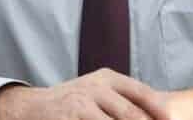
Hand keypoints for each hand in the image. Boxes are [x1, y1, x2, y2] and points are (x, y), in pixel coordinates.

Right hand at [0, 68, 169, 119]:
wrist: (34, 107)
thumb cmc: (74, 102)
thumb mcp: (98, 92)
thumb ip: (123, 99)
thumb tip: (158, 112)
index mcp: (108, 78)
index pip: (141, 92)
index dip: (158, 109)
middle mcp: (96, 87)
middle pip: (130, 113)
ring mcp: (82, 103)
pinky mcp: (69, 117)